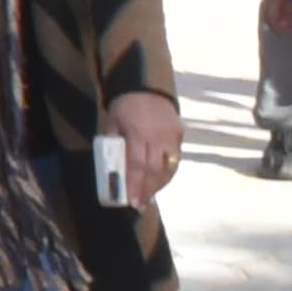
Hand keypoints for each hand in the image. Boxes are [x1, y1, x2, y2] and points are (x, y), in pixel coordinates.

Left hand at [108, 89, 182, 204]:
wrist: (147, 85)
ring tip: (149, 197)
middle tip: (141, 205)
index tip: (132, 201)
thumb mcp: (112, 122)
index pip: (137, 165)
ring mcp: (171, 136)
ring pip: (169, 167)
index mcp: (138, 133)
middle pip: (154, 170)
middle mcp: (158, 136)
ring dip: (159, 184)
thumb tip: (112, 170)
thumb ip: (113, 144)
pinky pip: (175, 158)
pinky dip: (168, 172)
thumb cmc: (124, 106)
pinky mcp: (179, 134)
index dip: (135, 185)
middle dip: (147, 190)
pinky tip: (159, 181)